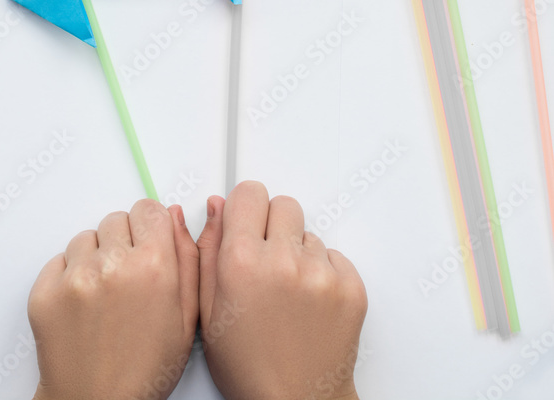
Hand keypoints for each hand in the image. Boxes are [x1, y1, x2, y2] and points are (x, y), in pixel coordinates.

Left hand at [28, 199, 198, 399]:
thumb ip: (187, 257)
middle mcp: (112, 264)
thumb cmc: (145, 369)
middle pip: (117, 220)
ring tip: (104, 296)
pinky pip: (59, 260)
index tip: (147, 244)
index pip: (148, 209)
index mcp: (153, 266)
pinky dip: (69, 276)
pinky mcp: (45, 292)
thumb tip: (173, 214)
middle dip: (123, 242)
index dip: (150, 227)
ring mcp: (75, 277)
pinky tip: (83, 306)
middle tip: (126, 279)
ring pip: (86, 238)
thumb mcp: (187, 316)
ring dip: (95, 257)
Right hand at [197, 180, 366, 399]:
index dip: (246, 209)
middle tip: (267, 262)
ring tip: (288, 293)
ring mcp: (321, 273)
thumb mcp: (209, 311)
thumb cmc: (249, 367)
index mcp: (242, 261)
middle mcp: (283, 260)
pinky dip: (323, 273)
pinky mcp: (350, 286)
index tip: (246, 224)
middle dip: (273, 226)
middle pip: (283, 205)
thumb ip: (208, 250)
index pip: (249, 192)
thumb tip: (217, 206)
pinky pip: (334, 256)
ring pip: (308, 234)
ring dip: (298, 253)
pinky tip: (308, 304)